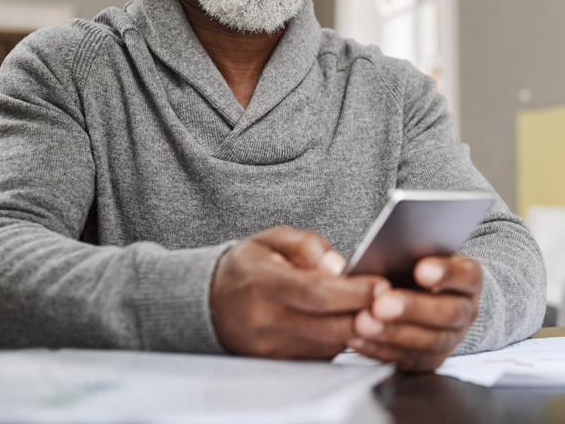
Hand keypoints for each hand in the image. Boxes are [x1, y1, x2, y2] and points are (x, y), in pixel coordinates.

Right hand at [210, 226, 389, 358]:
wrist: (211, 300)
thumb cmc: (248, 265)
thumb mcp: (272, 239)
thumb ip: (307, 245)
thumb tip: (340, 266)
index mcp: (262, 283)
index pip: (315, 292)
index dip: (352, 292)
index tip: (381, 285)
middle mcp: (263, 321)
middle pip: (326, 326)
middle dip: (365, 315)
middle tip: (392, 302)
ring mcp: (268, 349)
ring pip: (327, 345)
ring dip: (356, 330)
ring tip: (376, 310)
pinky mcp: (276, 365)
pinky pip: (318, 357)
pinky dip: (339, 341)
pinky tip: (351, 323)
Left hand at [348, 254, 481, 371]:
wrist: (426, 292)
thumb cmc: (418, 264)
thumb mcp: (421, 251)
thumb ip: (411, 250)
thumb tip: (388, 248)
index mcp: (468, 279)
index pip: (466, 276)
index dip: (446, 274)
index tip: (422, 270)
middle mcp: (465, 311)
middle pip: (447, 313)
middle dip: (412, 309)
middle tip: (382, 304)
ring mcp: (452, 339)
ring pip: (429, 342)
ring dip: (393, 334)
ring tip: (364, 322)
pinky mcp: (430, 359)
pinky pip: (408, 360)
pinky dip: (380, 349)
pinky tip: (357, 338)